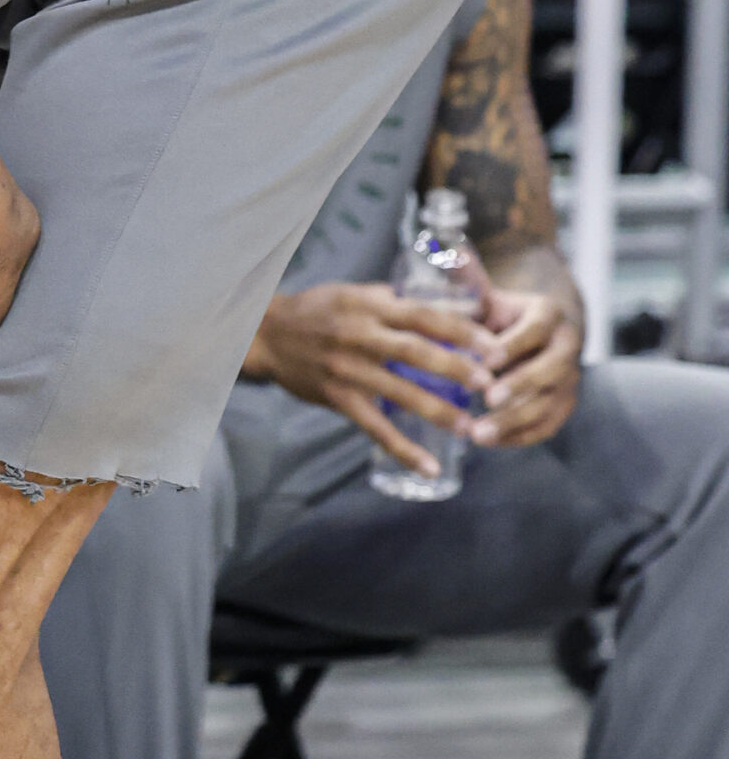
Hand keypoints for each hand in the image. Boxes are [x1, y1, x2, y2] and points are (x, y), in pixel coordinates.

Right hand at [246, 281, 503, 475]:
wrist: (264, 335)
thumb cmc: (314, 310)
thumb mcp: (351, 293)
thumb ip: (393, 301)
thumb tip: (441, 306)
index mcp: (369, 307)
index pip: (423, 316)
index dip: (462, 331)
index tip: (494, 346)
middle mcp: (359, 337)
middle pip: (416, 353)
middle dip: (457, 369)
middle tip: (492, 384)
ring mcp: (347, 369)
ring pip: (400, 393)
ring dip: (439, 412)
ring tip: (472, 426)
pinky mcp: (336, 397)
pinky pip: (375, 427)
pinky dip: (403, 449)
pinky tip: (430, 466)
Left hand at [473, 285, 581, 447]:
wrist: (533, 329)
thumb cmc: (498, 312)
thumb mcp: (487, 294)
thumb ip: (469, 280)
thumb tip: (449, 253)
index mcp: (548, 315)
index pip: (535, 331)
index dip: (512, 346)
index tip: (485, 361)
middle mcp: (567, 346)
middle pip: (550, 369)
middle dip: (519, 386)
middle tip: (487, 400)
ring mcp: (569, 378)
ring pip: (549, 403)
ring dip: (515, 420)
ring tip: (478, 434)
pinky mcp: (563, 402)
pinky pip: (548, 425)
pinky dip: (521, 436)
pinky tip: (491, 443)